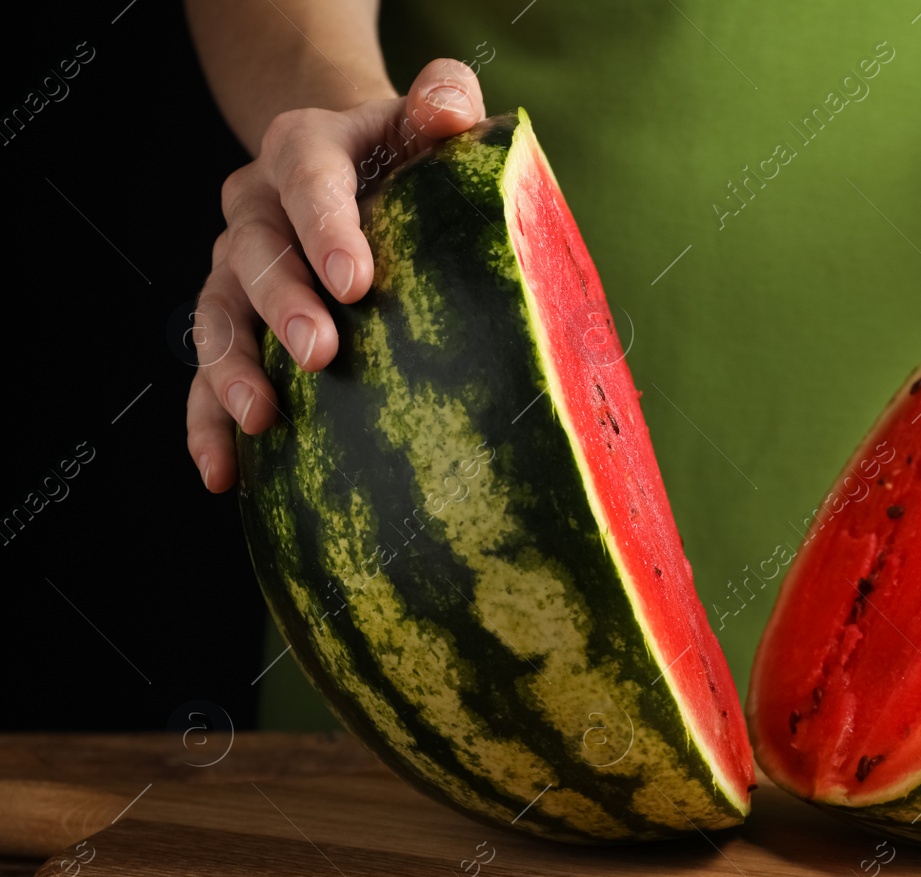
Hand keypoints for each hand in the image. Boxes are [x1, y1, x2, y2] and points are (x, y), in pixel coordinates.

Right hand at [186, 58, 485, 491]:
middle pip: (256, 252)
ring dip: (233, 368)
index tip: (356, 282)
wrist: (356, 165)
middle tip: (321, 354)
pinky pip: (205, 372)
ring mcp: (235, 266)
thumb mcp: (430, 116)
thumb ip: (444, 99)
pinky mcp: (232, 321)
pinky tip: (224, 471)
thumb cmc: (406, 153)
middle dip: (284, 306)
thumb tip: (454, 108)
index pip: (311, 179)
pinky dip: (207, 421)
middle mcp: (256, 206)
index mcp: (304, 150)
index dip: (327, 227)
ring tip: (262, 418)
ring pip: (217, 314)